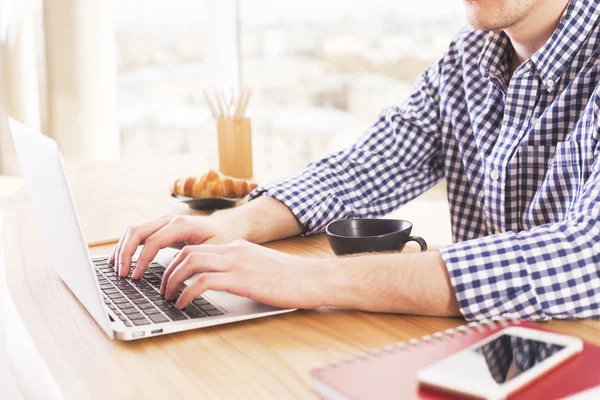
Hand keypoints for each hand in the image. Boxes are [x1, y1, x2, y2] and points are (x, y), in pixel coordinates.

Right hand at [109, 214, 242, 278]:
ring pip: (133, 231)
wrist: (225, 226)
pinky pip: (137, 234)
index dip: (142, 260)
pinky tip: (119, 260)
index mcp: (181, 225)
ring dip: (121, 249)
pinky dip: (125, 246)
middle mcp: (168, 220)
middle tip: (122, 274)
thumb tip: (179, 275)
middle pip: (137, 231)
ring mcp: (162, 222)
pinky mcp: (159, 228)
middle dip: (125, 253)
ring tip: (116, 269)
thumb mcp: (213, 250)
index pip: (153, 241)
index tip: (136, 277)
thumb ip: (196, 260)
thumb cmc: (221, 239)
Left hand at [161, 239, 328, 309]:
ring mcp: (237, 263)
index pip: (198, 248)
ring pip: (191, 262)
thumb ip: (240, 269)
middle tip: (163, 289)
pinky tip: (184, 304)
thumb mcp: (261, 267)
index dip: (177, 263)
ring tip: (168, 297)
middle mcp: (234, 250)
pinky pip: (203, 282)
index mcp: (237, 247)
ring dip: (173, 280)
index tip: (170, 277)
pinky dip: (187, 293)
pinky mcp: (242, 279)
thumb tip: (221, 282)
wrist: (313, 278)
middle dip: (169, 271)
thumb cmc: (292, 278)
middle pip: (188, 252)